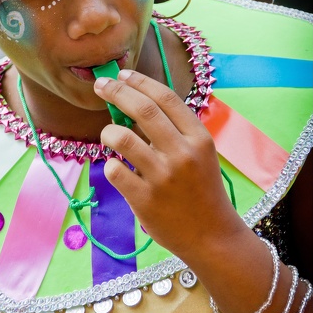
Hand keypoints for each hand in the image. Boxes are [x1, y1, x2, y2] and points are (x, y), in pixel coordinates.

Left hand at [93, 69, 240, 261]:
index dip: (140, 82)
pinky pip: (115, 171)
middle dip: (117, 92)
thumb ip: (174, 130)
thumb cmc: (201, 190)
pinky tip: (117, 168)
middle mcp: (183, 154)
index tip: (122, 75)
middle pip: (143, 110)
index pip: (166, 98)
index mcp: (199, 138)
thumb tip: (134, 101)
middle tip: (101, 85)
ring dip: (109, 131)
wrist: (212, 236)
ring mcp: (163, 177)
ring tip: (108, 135)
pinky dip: (111, 165)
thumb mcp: (200, 154)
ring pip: (123, 138)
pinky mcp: (145, 199)